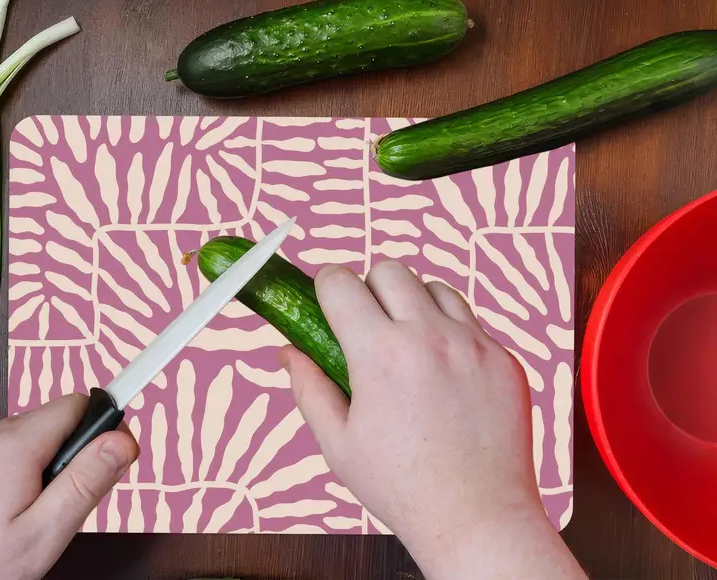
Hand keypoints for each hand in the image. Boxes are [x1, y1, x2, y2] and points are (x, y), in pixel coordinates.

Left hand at [0, 394, 138, 579]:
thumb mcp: (42, 535)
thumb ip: (86, 482)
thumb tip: (123, 441)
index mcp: (16, 444)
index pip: (80, 403)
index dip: (105, 427)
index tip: (115, 457)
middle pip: (57, 422)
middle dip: (75, 455)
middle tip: (67, 506)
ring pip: (32, 439)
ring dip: (47, 467)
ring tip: (33, 519)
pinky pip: (5, 455)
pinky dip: (19, 475)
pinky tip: (5, 518)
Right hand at [280, 261, 584, 579]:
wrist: (479, 519)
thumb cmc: (402, 487)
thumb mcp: (338, 443)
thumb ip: (307, 387)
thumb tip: (287, 351)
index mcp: (380, 354)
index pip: (341, 281)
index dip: (327, 286)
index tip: (329, 301)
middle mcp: (429, 337)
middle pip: (389, 269)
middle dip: (370, 287)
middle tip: (370, 324)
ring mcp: (473, 344)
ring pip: (434, 287)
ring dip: (414, 303)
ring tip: (411, 344)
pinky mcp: (502, 357)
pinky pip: (470, 321)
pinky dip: (451, 332)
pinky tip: (445, 372)